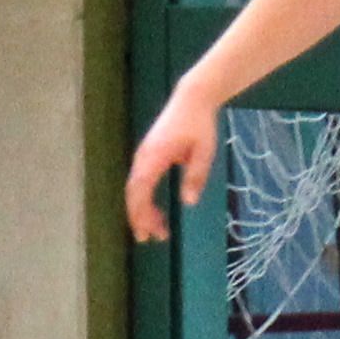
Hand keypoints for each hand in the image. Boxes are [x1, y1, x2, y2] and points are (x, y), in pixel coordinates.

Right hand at [120, 90, 220, 244]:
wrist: (191, 99)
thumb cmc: (200, 124)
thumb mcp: (205, 151)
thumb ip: (196, 176)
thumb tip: (188, 202)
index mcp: (155, 155)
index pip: (140, 189)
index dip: (140, 212)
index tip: (146, 232)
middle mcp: (144, 157)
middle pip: (134, 192)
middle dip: (140, 217)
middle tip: (152, 239)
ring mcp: (143, 156)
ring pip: (136, 189)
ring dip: (144, 211)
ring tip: (159, 230)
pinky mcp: (148, 156)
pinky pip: (141, 182)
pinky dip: (146, 200)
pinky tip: (157, 212)